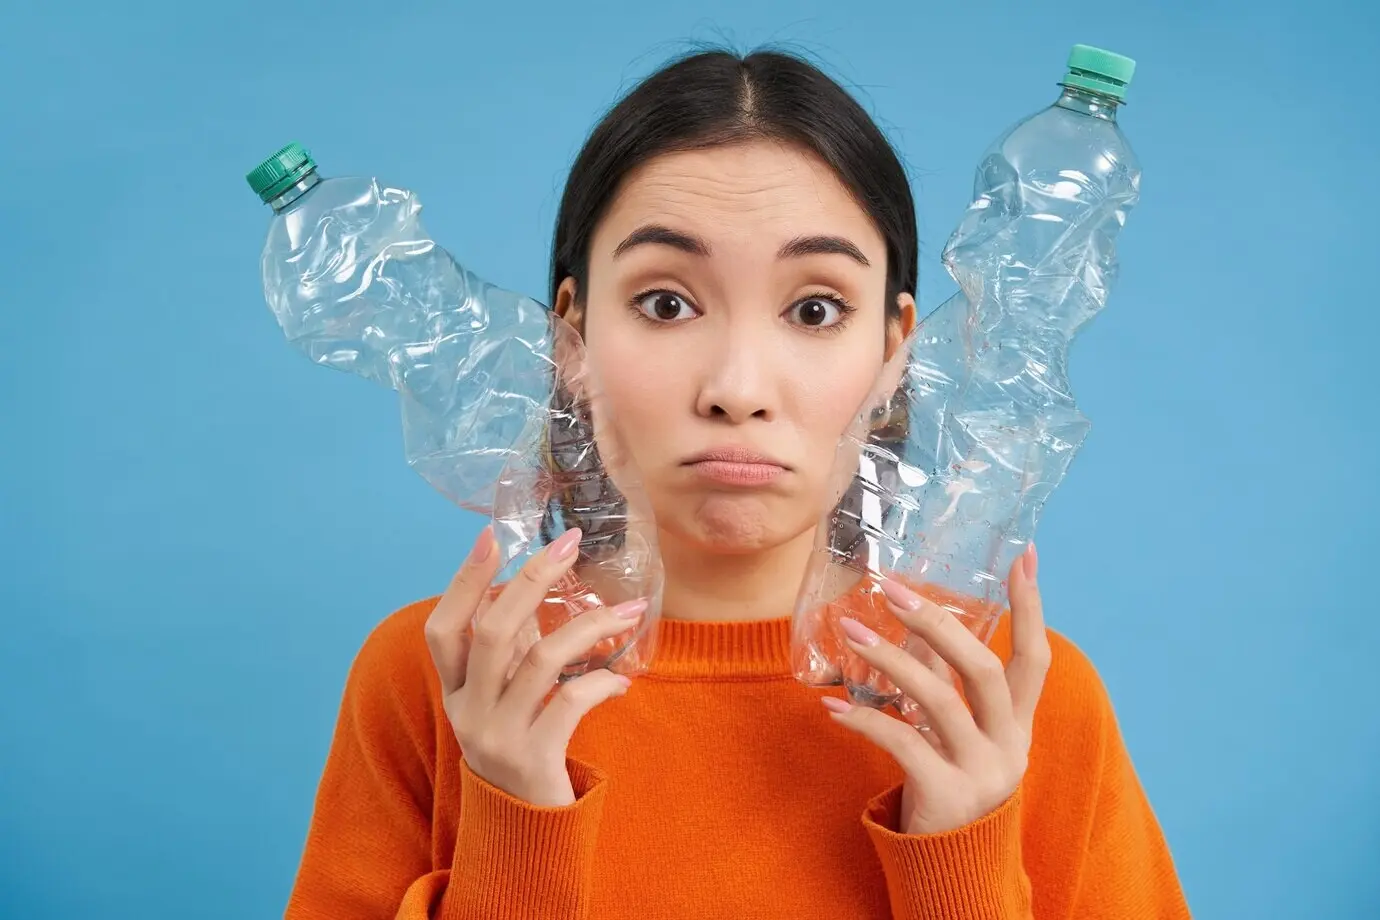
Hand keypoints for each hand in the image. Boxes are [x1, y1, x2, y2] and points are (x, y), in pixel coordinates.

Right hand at [424, 525, 646, 806]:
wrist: (524, 830)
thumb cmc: (520, 747)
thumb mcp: (501, 700)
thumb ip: (510, 653)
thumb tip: (534, 589)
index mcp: (454, 690)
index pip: (444, 627)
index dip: (463, 581)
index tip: (491, 536)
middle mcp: (467, 710)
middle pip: (493, 632)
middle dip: (533, 580)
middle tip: (570, 544)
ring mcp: (498, 735)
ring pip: (541, 660)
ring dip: (590, 626)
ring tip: (628, 610)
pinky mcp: (534, 758)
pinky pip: (571, 702)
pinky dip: (602, 682)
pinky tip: (622, 679)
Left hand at [822, 544, 1050, 835]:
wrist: (953, 870)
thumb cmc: (950, 785)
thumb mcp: (957, 733)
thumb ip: (945, 682)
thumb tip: (920, 622)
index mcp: (1018, 725)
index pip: (1035, 657)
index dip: (1031, 608)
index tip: (1024, 555)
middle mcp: (1009, 746)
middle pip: (982, 670)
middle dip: (937, 624)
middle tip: (892, 589)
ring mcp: (981, 772)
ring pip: (937, 700)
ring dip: (889, 660)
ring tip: (849, 630)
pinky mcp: (945, 796)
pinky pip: (901, 743)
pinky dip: (864, 720)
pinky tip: (832, 707)